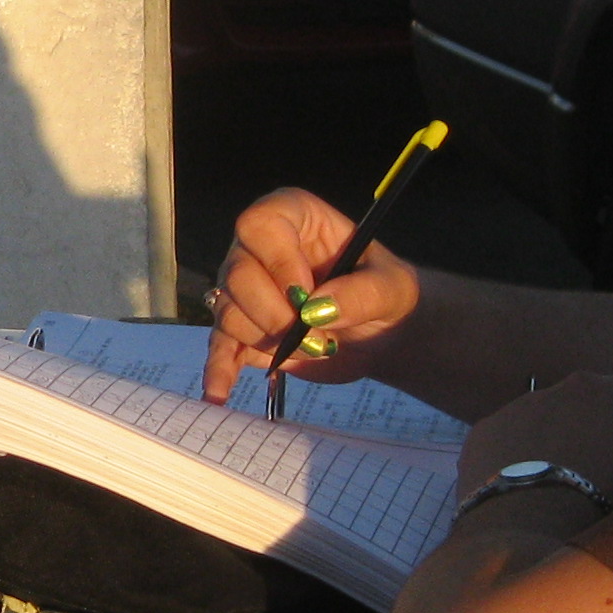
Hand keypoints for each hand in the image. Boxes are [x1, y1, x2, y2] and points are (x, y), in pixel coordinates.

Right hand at [201, 186, 422, 400]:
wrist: (380, 333)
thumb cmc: (386, 296)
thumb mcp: (393, 290)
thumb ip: (363, 293)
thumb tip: (317, 308)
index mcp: (295, 218)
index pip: (260, 223)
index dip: (277, 260)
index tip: (306, 295)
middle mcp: (259, 248)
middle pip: (237, 274)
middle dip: (275, 315)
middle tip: (318, 338)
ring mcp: (244, 290)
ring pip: (228, 311)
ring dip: (268, 340)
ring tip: (314, 348)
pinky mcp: (242, 331)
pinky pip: (218, 347)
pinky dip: (219, 371)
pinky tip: (219, 394)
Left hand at [453, 366, 612, 511]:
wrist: (532, 533)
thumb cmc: (612, 511)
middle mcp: (585, 384)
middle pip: (593, 395)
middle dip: (593, 421)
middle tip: (592, 467)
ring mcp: (532, 400)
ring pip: (546, 413)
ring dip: (550, 437)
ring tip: (550, 486)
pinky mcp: (492, 422)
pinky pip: (507, 434)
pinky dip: (512, 453)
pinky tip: (517, 490)